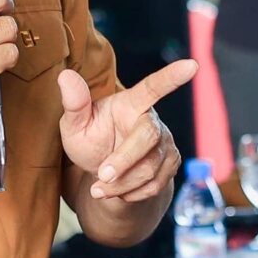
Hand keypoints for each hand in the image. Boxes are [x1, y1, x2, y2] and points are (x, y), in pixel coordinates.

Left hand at [58, 60, 198, 202]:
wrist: (104, 175)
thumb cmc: (90, 142)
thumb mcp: (74, 125)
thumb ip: (74, 104)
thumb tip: (65, 76)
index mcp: (131, 103)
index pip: (153, 87)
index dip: (172, 77)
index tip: (192, 65)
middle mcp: (152, 120)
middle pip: (148, 137)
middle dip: (123, 162)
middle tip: (101, 176)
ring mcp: (166, 144)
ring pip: (150, 169)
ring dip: (121, 183)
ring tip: (100, 187)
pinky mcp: (171, 164)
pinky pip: (155, 185)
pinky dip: (131, 192)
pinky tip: (118, 189)